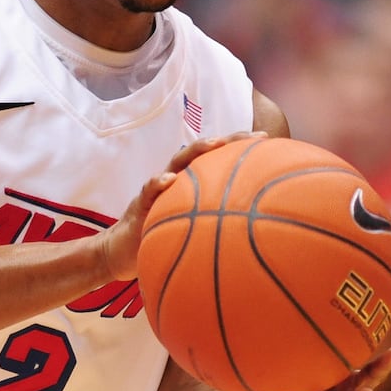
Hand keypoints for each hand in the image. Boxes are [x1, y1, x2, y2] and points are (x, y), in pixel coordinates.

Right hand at [99, 132, 265, 280]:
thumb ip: (214, 226)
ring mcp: (158, 189)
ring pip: (177, 162)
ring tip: (215, 143)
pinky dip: (158, 183)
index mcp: (190, 186)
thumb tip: (252, 237)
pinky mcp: (141, 204)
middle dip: (228, 140)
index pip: (217, 161)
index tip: (267, 139)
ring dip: (196, 151)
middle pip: (203, 153)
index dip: (241, 148)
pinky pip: (149, 190)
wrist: (122, 253)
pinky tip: (168, 180)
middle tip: (254, 136)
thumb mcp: (193, 233)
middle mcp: (177, 181)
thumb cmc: (162, 241)